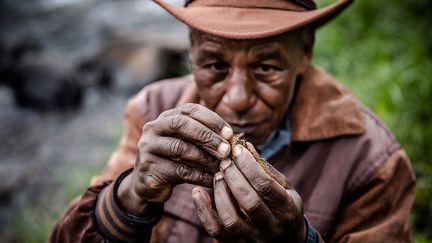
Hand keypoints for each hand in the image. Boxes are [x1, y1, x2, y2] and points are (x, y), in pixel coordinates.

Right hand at [118, 103, 232, 215]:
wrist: (149, 185)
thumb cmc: (176, 161)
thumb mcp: (190, 145)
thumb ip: (206, 138)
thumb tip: (233, 138)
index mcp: (166, 117)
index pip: (190, 110)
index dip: (211, 120)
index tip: (229, 134)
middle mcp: (153, 128)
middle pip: (181, 124)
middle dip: (207, 136)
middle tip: (227, 150)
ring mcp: (147, 147)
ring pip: (180, 148)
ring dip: (206, 157)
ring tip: (223, 166)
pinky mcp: (149, 168)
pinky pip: (179, 170)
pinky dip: (200, 175)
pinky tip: (213, 180)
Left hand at [192, 143, 305, 242]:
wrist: (286, 240)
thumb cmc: (284, 206)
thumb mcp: (284, 187)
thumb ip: (265, 168)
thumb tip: (245, 146)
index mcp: (287, 210)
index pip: (266, 186)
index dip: (249, 166)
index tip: (237, 150)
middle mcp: (271, 228)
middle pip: (249, 203)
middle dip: (234, 177)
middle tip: (225, 161)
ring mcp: (253, 239)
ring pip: (231, 219)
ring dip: (220, 193)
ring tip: (217, 175)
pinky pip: (215, 231)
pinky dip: (203, 211)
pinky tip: (197, 192)